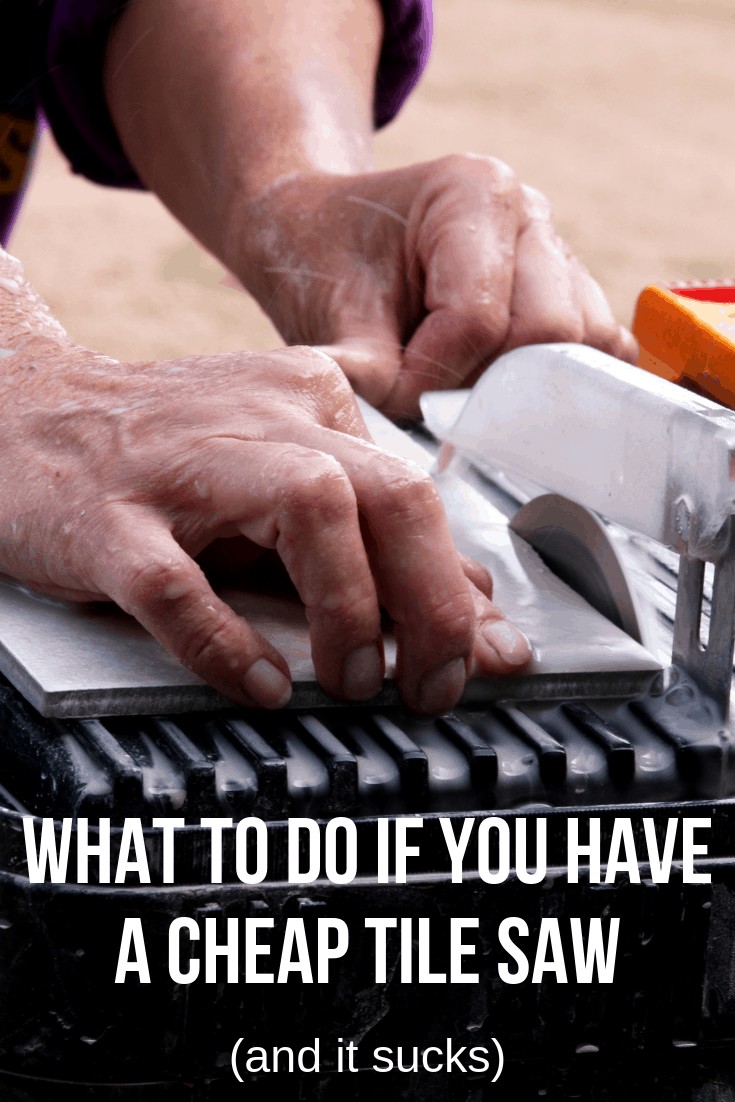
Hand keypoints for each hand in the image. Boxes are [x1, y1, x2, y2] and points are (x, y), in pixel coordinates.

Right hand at [0, 340, 530, 711]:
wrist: (21, 415)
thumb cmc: (160, 457)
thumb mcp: (279, 477)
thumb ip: (375, 537)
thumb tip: (471, 598)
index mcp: (309, 403)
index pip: (414, 493)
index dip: (459, 586)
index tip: (485, 657)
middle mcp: (258, 419)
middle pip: (388, 492)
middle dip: (433, 602)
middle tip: (431, 683)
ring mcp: (180, 465)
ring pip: (309, 509)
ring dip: (350, 611)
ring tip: (353, 680)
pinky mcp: (110, 518)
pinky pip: (179, 584)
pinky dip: (228, 643)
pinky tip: (260, 683)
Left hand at [232, 155, 637, 417]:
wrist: (324, 237)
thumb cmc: (324, 262)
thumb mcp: (329, 312)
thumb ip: (370, 372)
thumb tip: (398, 436)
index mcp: (472, 192)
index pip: (481, 318)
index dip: (433, 375)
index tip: (389, 390)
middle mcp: (530, 215)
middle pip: (550, 332)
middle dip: (484, 383)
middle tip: (427, 395)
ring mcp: (560, 255)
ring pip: (583, 347)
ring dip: (521, 387)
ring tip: (457, 383)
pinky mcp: (575, 297)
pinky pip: (597, 353)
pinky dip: (556, 385)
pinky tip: (498, 388)